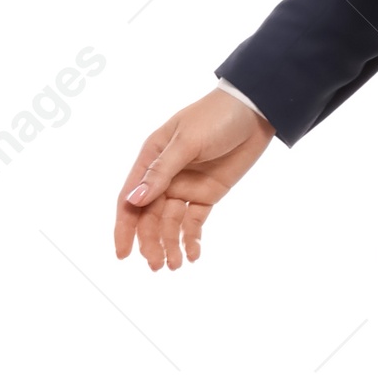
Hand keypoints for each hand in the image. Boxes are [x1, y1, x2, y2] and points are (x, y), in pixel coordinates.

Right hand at [113, 87, 274, 273]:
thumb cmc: (215, 117)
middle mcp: (165, 176)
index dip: (124, 227)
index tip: (123, 254)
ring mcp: (186, 187)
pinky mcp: (207, 194)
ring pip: (171, 223)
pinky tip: (192, 254)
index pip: (130, 198)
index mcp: (151, 159)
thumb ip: (161, 172)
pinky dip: (191, 238)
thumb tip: (134, 200)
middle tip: (157, 265)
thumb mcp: (186, 142)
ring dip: (170, 244)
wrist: (255, 111)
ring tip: (175, 265)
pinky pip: (194, 222)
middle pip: (149, 217)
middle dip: (151, 242)